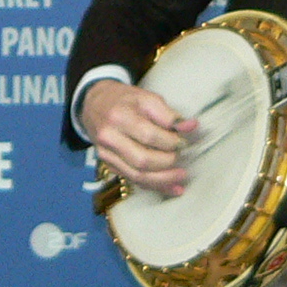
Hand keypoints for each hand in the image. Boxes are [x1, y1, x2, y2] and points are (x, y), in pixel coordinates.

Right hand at [81, 80, 195, 195]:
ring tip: (182, 176)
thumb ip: (168, 114)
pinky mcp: (109, 165)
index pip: (148, 136)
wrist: (95, 105)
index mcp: (118, 117)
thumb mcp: (146, 98)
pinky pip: (134, 180)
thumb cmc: (124, 101)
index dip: (171, 141)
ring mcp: (106, 155)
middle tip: (182, 155)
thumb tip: (190, 127)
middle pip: (142, 160)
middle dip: (168, 162)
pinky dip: (156, 186)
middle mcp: (109, 138)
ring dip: (163, 180)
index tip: (184, 141)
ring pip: (137, 175)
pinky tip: (173, 188)